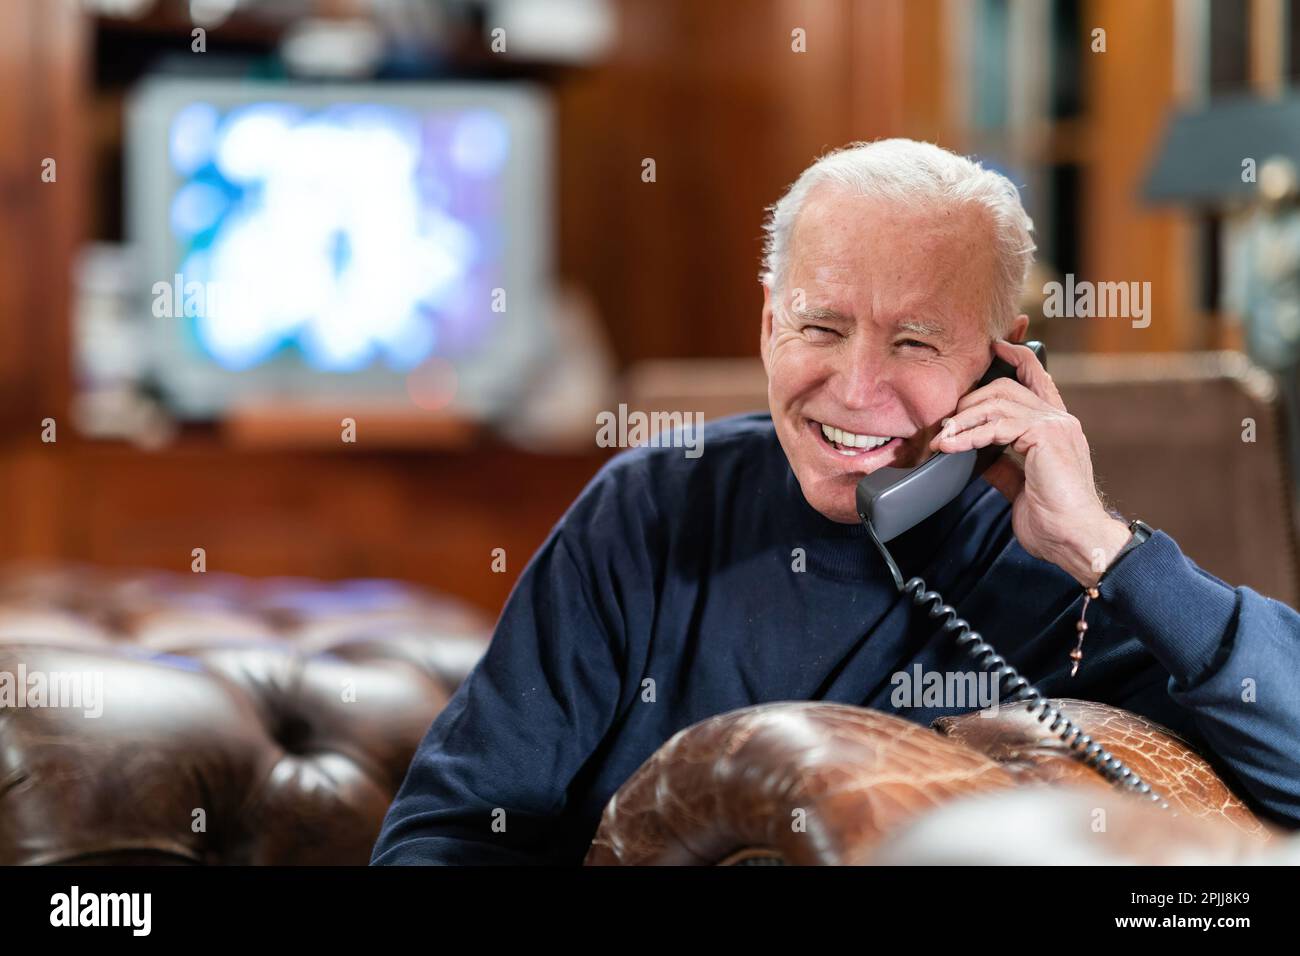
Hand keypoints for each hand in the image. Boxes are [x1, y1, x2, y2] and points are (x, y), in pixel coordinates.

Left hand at [928, 340, 1131, 586]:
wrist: (1076, 539)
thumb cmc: (1052, 519)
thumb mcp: (1019, 484)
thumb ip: (1001, 463)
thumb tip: (975, 454)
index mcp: (1055, 426)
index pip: (1037, 377)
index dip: (1017, 357)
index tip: (996, 347)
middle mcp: (1059, 419)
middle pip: (1006, 387)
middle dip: (969, 401)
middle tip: (943, 424)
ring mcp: (1055, 424)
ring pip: (999, 402)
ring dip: (963, 419)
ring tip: (940, 438)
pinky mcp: (1047, 436)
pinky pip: (998, 425)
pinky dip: (969, 435)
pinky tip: (949, 446)